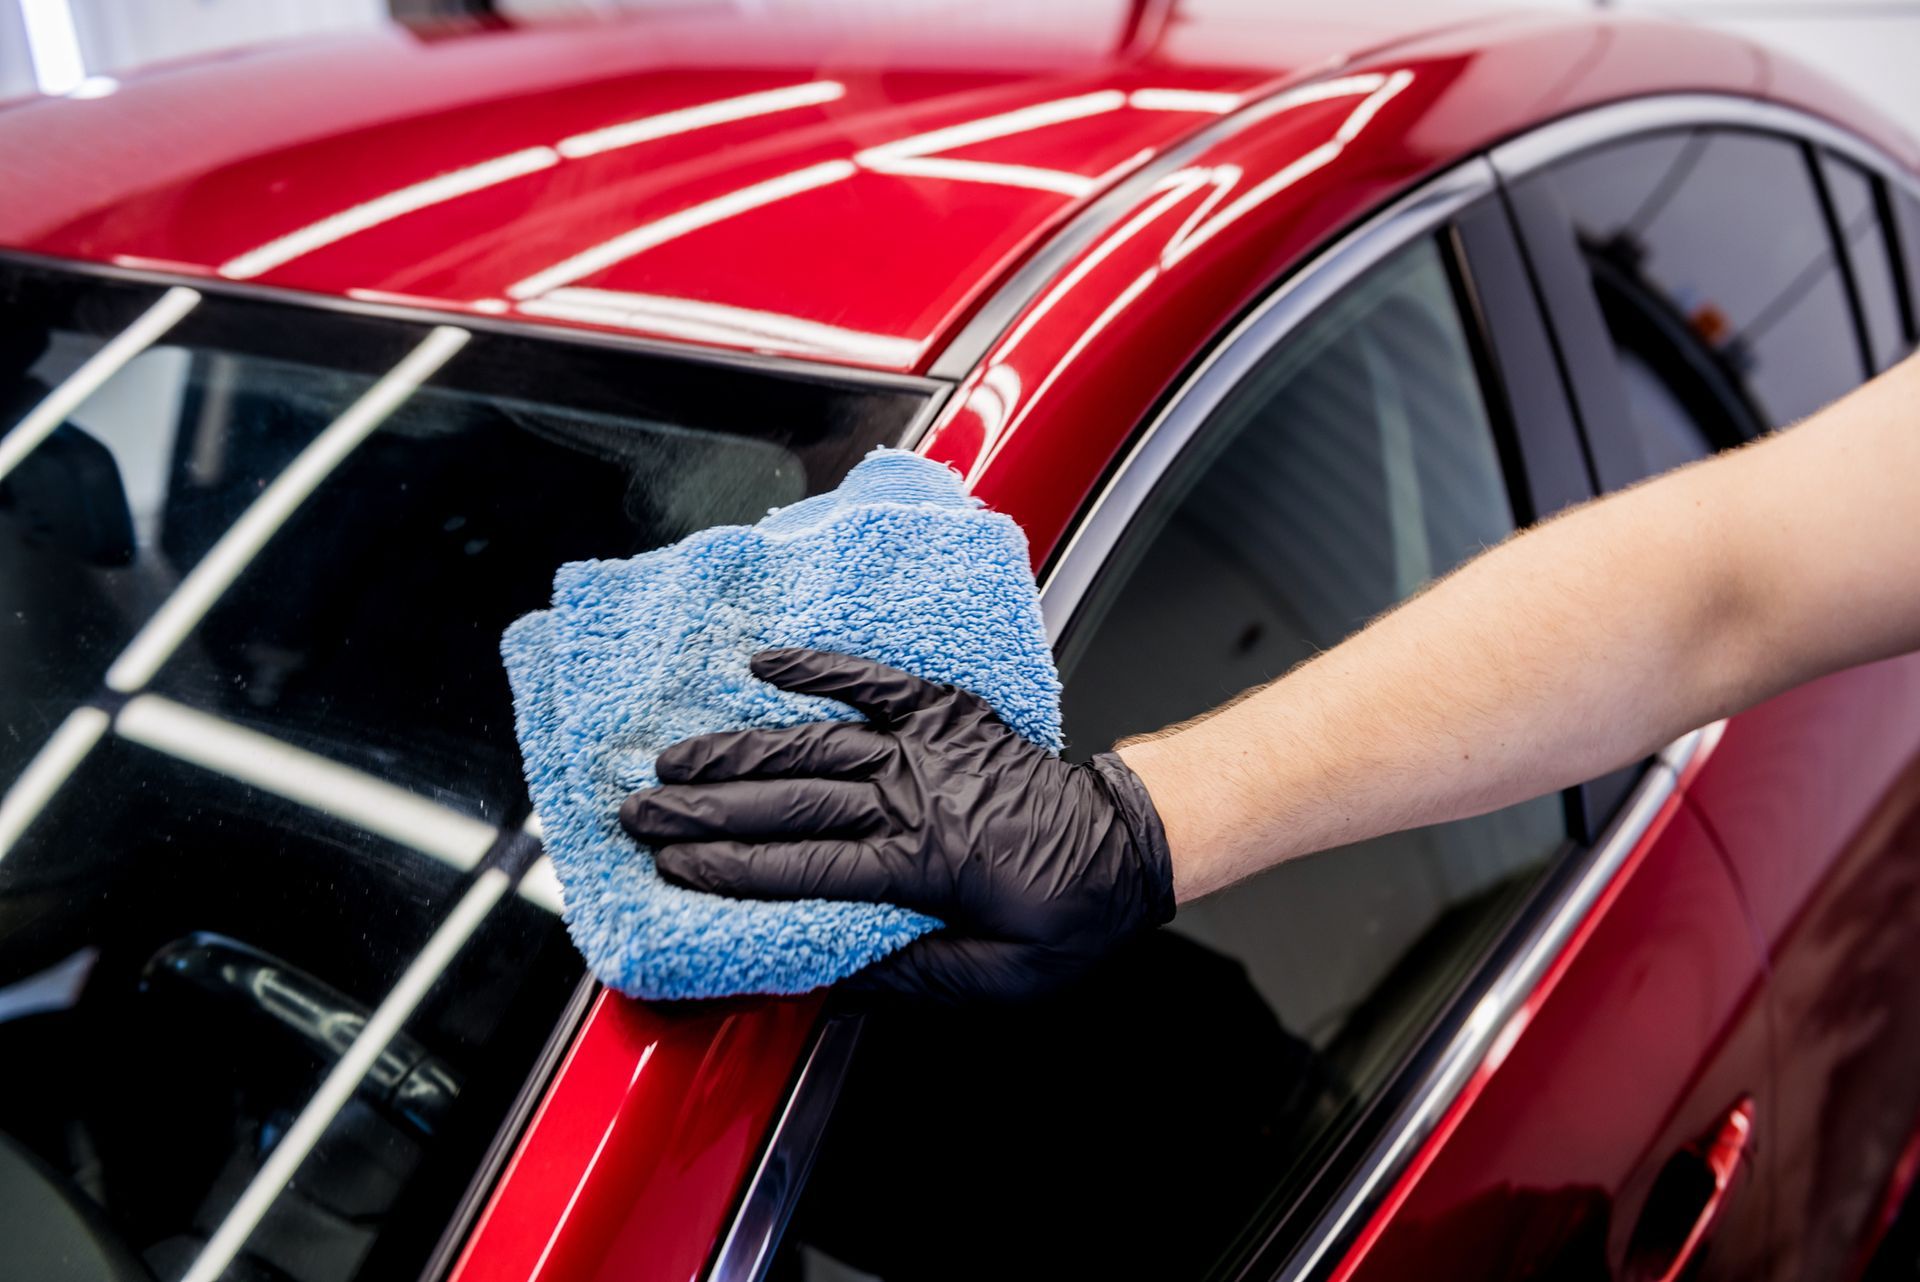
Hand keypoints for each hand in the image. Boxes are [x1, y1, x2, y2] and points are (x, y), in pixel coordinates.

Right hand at [619, 648, 1175, 1001]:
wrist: (1131, 845)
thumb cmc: (1068, 920)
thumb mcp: (997, 984)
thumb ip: (907, 980)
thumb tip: (821, 981)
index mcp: (924, 867)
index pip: (803, 869)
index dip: (730, 871)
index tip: (670, 872)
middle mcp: (916, 797)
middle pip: (790, 802)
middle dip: (705, 810)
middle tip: (637, 812)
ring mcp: (929, 746)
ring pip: (814, 742)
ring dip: (737, 749)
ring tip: (673, 755)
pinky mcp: (947, 711)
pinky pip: (875, 679)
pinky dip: (819, 665)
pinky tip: (765, 660)